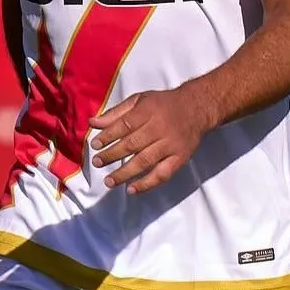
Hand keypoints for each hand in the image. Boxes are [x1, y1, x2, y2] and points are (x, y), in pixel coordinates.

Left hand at [88, 87, 213, 194]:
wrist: (196, 108)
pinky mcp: (180, 158)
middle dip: (112, 155)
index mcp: (148, 111)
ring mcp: (170, 145)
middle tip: (97, 162)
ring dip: (125, 173)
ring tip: (109, 181)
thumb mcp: (139, 100)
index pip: (124, 125)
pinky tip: (132, 189)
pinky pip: (162, 174)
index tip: (95, 145)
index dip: (108, 136)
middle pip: (132, 145)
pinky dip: (147, 184)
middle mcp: (159, 129)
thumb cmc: (162, 104)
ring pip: (145, 161)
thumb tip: (93, 123)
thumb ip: (116, 113)